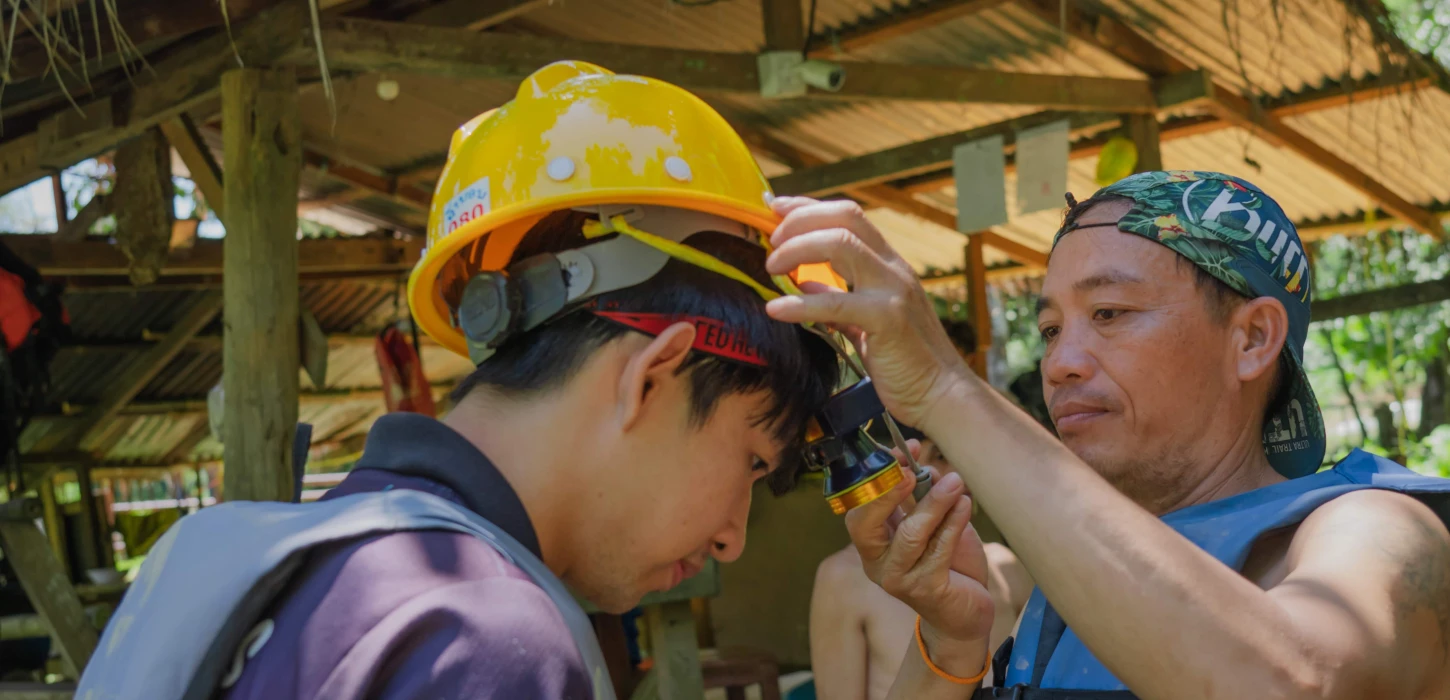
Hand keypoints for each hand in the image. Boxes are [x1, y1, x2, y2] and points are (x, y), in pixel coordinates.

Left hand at [764, 197, 972, 427]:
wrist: (941, 395)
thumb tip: (805, 284)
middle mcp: (893, 269)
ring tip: (772, 268)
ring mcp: (893, 290)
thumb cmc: (906, 361)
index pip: (848, 215)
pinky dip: (799, 304)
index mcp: (888, 265)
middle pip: (845, 218)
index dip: (808, 206)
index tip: (774, 207)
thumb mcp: (868, 321)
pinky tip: (775, 310)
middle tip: (771, 241)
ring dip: (797, 249)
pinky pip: (836, 303)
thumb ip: (839, 299)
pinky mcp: (888, 320)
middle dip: (800, 220)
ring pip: (841, 244)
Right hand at [846, 463, 994, 666]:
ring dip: (934, 503)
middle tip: (914, 471)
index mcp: (871, 541)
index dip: (878, 475)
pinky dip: (953, 523)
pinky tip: (965, 505)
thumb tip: (925, 465)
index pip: (858, 505)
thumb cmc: (946, 563)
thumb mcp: (932, 524)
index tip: (903, 450)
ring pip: (910, 534)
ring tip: (956, 483)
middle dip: (888, 492)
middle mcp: (876, 561)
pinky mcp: (926, 590)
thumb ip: (922, 497)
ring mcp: (898, 578)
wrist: (964, 611)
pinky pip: (939, 550)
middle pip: (864, 523)